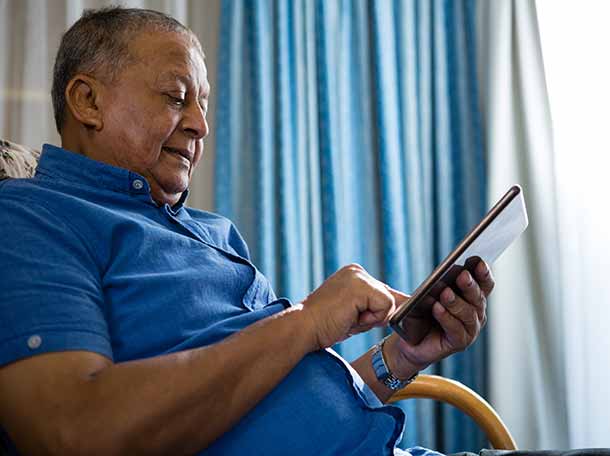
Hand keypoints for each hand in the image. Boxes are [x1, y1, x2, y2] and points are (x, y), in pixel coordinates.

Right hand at [300, 264, 403, 350]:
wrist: (304, 328)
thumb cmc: (325, 325)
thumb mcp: (356, 312)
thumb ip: (377, 306)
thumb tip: (406, 305)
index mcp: (354, 274)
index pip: (382, 293)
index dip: (376, 311)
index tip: (353, 317)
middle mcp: (357, 271)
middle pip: (388, 299)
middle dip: (373, 316)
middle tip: (346, 318)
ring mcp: (359, 276)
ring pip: (388, 304)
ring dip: (371, 319)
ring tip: (347, 318)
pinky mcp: (361, 287)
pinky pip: (385, 307)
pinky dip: (370, 319)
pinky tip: (349, 316)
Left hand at [385, 260, 494, 377]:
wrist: (408, 340)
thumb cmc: (417, 313)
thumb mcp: (424, 294)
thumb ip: (434, 286)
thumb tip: (441, 279)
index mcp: (471, 297)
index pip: (484, 283)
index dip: (483, 272)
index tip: (477, 260)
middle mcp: (475, 312)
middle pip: (478, 297)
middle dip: (470, 285)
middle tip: (462, 275)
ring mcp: (470, 329)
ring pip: (468, 313)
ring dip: (456, 302)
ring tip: (445, 293)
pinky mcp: (460, 343)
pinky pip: (456, 329)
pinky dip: (446, 317)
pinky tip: (437, 308)